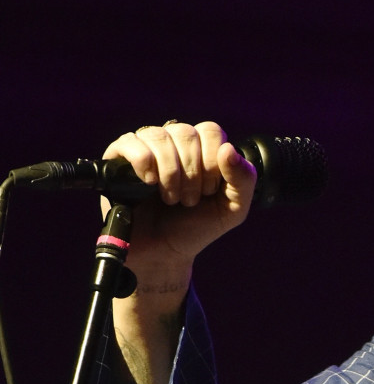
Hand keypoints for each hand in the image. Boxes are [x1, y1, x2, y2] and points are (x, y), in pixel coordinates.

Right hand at [101, 120, 256, 274]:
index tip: (209, 191)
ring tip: (171, 199)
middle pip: (186, 133)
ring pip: (159, 136)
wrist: (164, 252)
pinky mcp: (119, 159)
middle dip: (192, 173)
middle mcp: (174, 142)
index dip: (212, 161)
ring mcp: (146, 148)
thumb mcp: (233, 208)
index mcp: (202, 148)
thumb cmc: (197, 226)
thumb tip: (228, 149)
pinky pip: (131, 143)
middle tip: (189, 200)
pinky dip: (144, 163)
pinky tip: (149, 184)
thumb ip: (243, 179)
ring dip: (170, 173)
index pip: (210, 131)